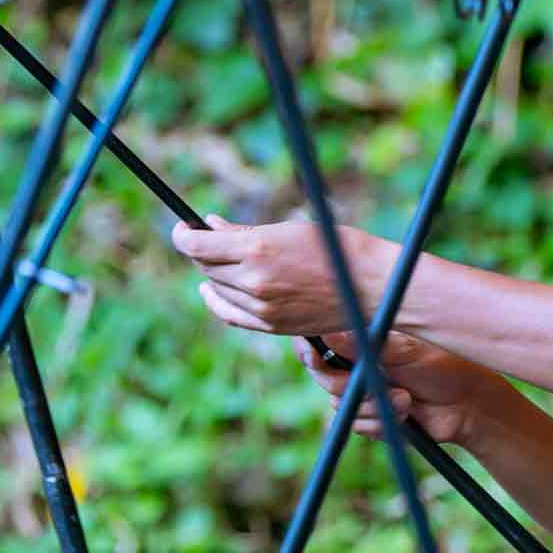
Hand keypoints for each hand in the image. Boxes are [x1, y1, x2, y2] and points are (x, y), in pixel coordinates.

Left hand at [176, 215, 394, 339]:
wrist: (370, 285)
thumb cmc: (334, 247)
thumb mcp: (287, 229)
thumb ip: (244, 233)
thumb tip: (209, 226)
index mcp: (257, 250)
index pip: (198, 245)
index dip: (183, 236)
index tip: (182, 229)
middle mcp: (253, 281)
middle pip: (206, 266)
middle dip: (202, 250)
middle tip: (205, 238)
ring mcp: (261, 307)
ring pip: (216, 289)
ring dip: (212, 273)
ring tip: (216, 259)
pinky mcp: (270, 326)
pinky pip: (230, 314)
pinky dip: (217, 300)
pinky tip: (212, 290)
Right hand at [295, 328, 512, 446]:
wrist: (468, 406)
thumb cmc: (443, 367)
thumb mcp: (404, 351)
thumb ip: (365, 345)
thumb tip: (328, 332)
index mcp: (363, 340)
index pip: (320, 342)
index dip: (309, 350)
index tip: (312, 356)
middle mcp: (358, 366)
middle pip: (323, 377)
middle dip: (347, 384)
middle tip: (379, 384)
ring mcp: (363, 394)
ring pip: (339, 406)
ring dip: (372, 407)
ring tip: (407, 400)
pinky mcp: (371, 420)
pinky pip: (357, 427)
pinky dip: (379, 424)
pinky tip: (406, 417)